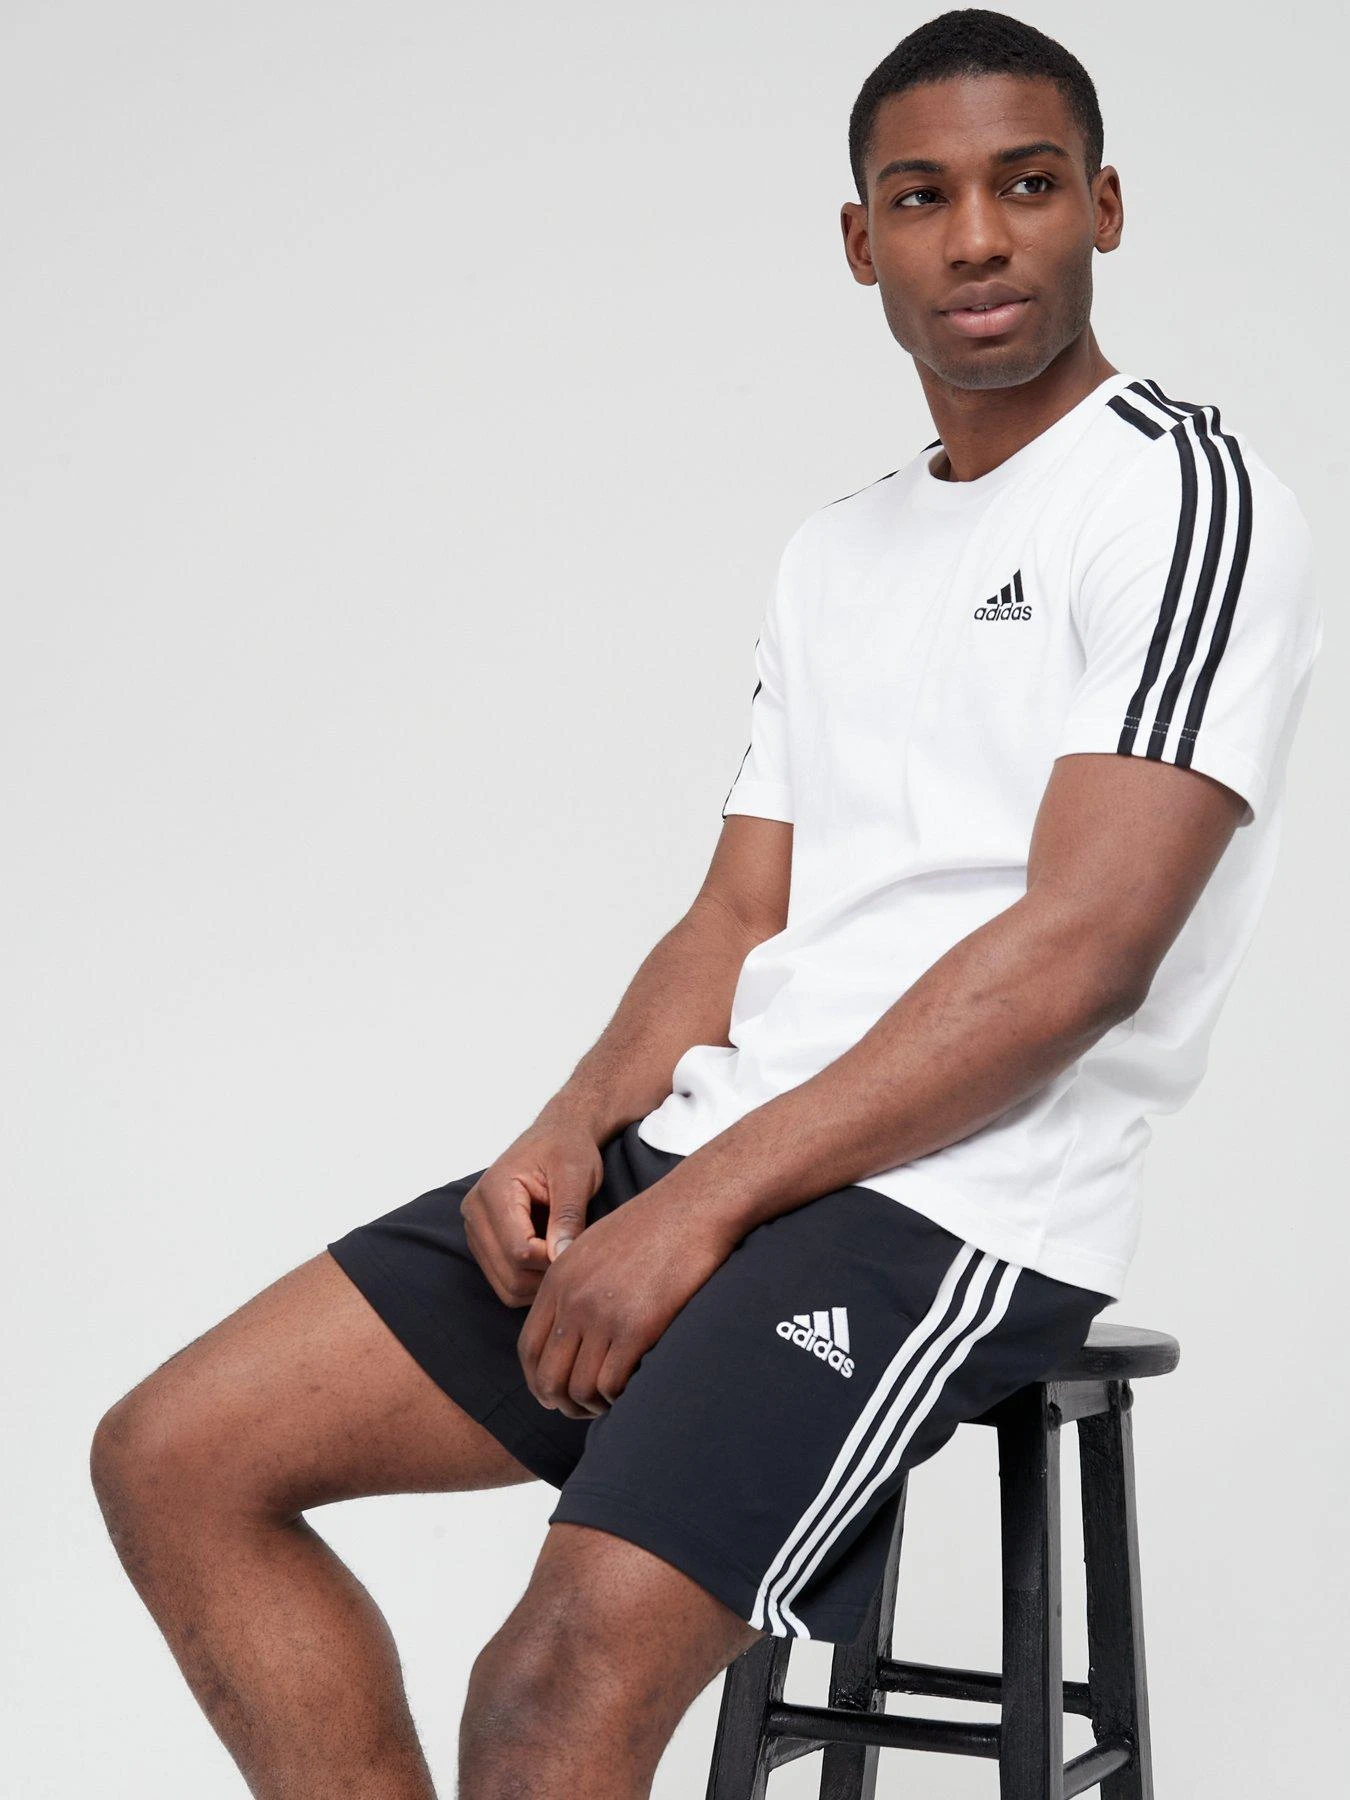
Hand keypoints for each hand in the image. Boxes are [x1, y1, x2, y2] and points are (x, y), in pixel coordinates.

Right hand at [459, 1114, 604, 1307]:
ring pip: (506, 1286)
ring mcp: (475, 1230)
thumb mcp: (576, 1174)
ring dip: (539, 1281)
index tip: (579, 1247)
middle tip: (575, 1253)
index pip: (518, 1251)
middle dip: (547, 1274)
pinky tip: (550, 1256)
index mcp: (494, 1191)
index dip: (553, 1260)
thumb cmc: (568, 1149)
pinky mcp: (483, 1243)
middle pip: (510, 1273)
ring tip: (563, 1252)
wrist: (556, 1135)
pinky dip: (531, 1280)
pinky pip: (504, 1282)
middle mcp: (475, 1212)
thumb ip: (568, 1215)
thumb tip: (560, 1257)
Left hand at [516, 1180, 738, 1418]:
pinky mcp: (637, 1327)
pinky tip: (634, 1387)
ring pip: (579, 1389)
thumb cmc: (655, 1226)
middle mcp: (573, 1299)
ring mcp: (603, 1314)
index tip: (556, 1394)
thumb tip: (570, 1333)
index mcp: (559, 1279)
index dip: (539, 1382)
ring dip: (594, 1405)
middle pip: (548, 1378)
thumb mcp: (596, 1247)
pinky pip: (612, 1385)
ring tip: (613, 1400)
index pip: (529, 1350)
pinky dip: (619, 1398)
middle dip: (563, 1403)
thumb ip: (574, 1286)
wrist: (695, 1207)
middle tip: (586, 1408)